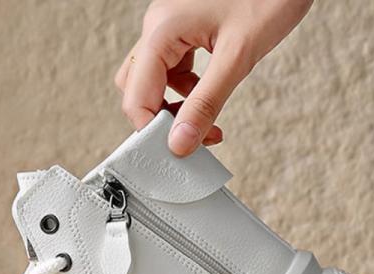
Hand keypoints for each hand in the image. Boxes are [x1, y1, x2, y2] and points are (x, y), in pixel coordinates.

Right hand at [116, 0, 313, 155]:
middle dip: (160, 118)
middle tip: (192, 136)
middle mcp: (159, 25)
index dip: (152, 130)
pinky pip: (172, 66)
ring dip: (174, 105)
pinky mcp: (185, 27)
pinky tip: (210, 94)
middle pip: (137, 88)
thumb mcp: (236, 58)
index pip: (136, 96)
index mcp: (162, 30)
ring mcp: (170, 24)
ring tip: (207, 119)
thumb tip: (181, 143)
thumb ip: (206, 104)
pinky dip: (186, 89)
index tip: (177, 149)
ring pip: (154, 79)